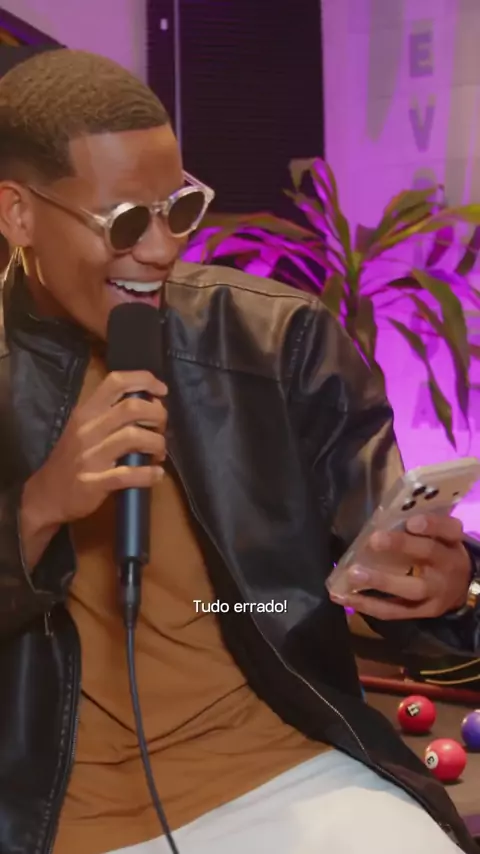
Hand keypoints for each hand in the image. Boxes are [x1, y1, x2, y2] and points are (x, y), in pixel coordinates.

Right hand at [23, 370, 167, 531]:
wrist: (46, 494)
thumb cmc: (71, 458)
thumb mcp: (84, 428)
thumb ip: (111, 414)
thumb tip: (150, 404)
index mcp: (86, 412)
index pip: (116, 382)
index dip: (144, 380)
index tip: (162, 391)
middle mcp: (88, 429)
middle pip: (132, 408)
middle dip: (157, 415)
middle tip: (162, 428)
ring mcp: (90, 456)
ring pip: (133, 437)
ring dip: (156, 443)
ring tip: (159, 453)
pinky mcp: (94, 482)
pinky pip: (128, 474)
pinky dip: (149, 474)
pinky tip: (156, 475)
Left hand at [329, 513, 471, 619]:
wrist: (462, 590)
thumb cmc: (441, 554)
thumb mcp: (440, 537)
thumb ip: (419, 527)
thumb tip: (382, 518)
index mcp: (451, 543)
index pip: (448, 529)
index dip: (431, 525)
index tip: (411, 521)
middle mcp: (447, 568)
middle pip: (429, 554)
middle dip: (402, 546)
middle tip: (374, 540)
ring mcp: (435, 594)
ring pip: (410, 589)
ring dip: (380, 581)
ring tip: (353, 574)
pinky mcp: (422, 612)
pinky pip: (394, 611)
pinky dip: (368, 605)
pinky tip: (346, 597)